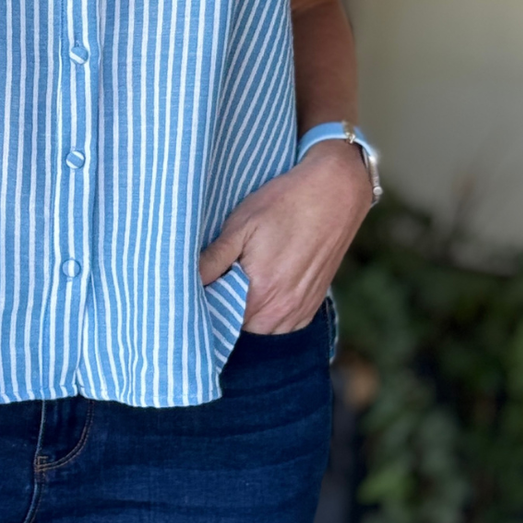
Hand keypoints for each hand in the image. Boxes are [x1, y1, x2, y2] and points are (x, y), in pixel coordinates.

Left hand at [198, 141, 371, 333]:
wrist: (335, 193)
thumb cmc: (285, 204)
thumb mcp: (241, 225)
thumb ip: (215, 259)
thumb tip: (186, 280)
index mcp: (260, 293)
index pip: (219, 320)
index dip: (204, 305)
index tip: (196, 289)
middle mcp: (281, 310)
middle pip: (238, 328)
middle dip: (224, 310)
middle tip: (215, 281)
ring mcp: (299, 311)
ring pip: (260, 329)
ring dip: (246, 314)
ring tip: (238, 283)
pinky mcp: (312, 306)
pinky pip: (282, 325)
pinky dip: (267, 314)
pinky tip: (262, 288)